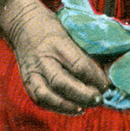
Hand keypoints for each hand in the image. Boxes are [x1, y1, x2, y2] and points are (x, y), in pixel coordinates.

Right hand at [0, 0, 108, 114]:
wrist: (22, 22)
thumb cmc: (52, 26)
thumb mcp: (69, 29)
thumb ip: (82, 49)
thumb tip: (105, 69)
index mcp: (57, 42)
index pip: (78, 64)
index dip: (95, 78)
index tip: (107, 85)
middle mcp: (43, 58)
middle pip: (63, 83)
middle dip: (84, 95)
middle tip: (99, 99)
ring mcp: (32, 71)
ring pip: (49, 96)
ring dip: (69, 105)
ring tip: (86, 107)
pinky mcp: (26, 80)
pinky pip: (40, 99)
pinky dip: (57, 107)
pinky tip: (73, 108)